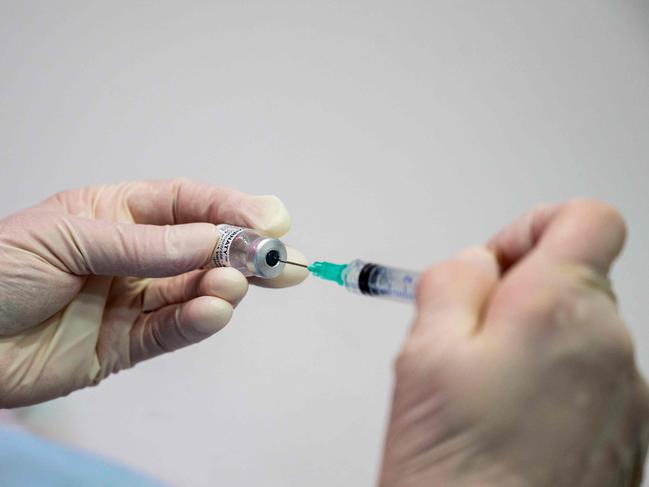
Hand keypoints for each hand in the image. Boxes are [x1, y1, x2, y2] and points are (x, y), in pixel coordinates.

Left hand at [0, 179, 307, 407]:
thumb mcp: (64, 239)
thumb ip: (141, 245)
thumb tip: (211, 241)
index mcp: (116, 214)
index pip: (186, 204)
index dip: (231, 207)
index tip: (270, 218)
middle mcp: (134, 256)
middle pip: (203, 250)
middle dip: (245, 253)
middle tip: (282, 261)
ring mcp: (133, 301)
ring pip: (195, 292)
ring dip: (222, 289)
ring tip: (233, 286)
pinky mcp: (127, 346)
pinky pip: (172, 331)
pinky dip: (197, 323)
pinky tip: (213, 312)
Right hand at [379, 199, 648, 486]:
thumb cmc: (459, 477)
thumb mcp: (423, 353)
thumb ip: (451, 282)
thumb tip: (473, 263)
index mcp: (561, 310)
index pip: (584, 218)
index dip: (530, 227)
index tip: (492, 264)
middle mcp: (612, 349)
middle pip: (571, 277)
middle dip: (512, 294)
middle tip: (462, 340)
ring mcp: (626, 397)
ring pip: (572, 331)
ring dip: (523, 342)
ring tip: (476, 393)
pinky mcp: (621, 435)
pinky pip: (582, 380)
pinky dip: (543, 384)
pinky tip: (502, 425)